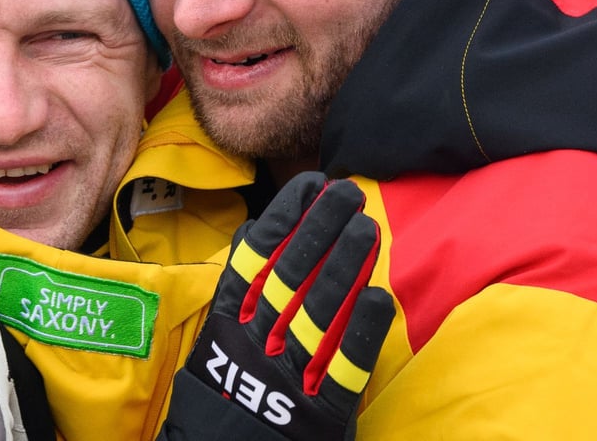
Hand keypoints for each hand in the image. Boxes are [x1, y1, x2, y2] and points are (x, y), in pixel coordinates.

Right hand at [159, 172, 393, 440]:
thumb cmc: (226, 387)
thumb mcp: (218, 334)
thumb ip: (236, 286)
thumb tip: (251, 230)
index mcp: (226, 322)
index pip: (255, 257)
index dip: (284, 217)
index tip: (311, 184)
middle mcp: (252, 343)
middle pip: (288, 276)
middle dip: (319, 229)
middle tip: (349, 193)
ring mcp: (283, 377)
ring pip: (315, 313)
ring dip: (343, 268)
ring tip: (368, 229)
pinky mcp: (316, 412)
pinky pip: (341, 369)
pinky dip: (359, 334)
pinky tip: (378, 298)